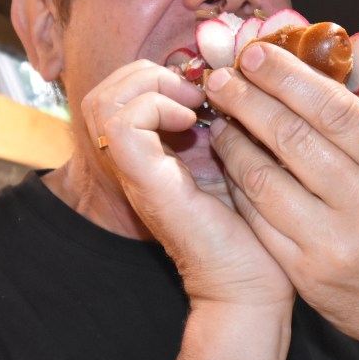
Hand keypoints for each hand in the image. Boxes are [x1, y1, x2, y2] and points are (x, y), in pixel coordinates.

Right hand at [80, 60, 293, 309]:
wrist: (252, 285)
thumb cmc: (255, 227)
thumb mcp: (238, 161)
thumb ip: (225, 125)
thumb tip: (235, 80)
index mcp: (154, 155)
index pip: (121, 93)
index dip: (157, 75)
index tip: (205, 88)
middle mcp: (135, 163)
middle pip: (104, 92)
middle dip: (149, 74)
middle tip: (196, 92)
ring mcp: (136, 174)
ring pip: (103, 102)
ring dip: (150, 87)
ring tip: (192, 104)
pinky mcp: (148, 183)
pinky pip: (122, 126)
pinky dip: (154, 108)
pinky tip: (192, 123)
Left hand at [204, 42, 358, 354]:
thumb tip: (309, 76)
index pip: (336, 110)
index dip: (288, 78)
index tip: (256, 54)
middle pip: (294, 138)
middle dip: (249, 100)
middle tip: (222, 77)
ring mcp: (336, 244)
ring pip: (265, 179)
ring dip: (234, 142)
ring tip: (220, 118)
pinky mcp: (307, 274)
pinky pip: (258, 219)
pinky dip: (239, 185)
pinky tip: (230, 164)